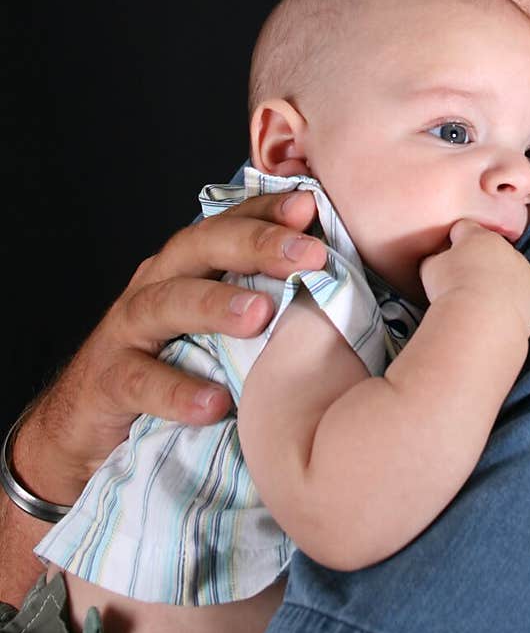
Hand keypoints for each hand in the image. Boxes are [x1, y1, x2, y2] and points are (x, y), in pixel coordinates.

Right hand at [11, 189, 327, 504]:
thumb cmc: (172, 367)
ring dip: (215, 305)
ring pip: (168, 303)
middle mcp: (157, 284)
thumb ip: (265, 300)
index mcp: (189, 266)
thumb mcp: (220, 329)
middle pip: (201, 248)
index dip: (268, 210)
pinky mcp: (108, 381)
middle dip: (256, 244)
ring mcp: (128, 331)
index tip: (312, 204)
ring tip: (261, 315)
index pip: (229, 223)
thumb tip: (341, 286)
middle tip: (308, 253)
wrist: (86, 428)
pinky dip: (177, 391)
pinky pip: (140, 381)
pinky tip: (215, 404)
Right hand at [419, 219, 529, 338]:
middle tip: (465, 282)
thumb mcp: (429, 270)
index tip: (447, 257)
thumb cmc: (450, 291)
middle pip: (491, 246)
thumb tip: (436, 259)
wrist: (480, 317)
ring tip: (490, 296)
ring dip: (505, 274)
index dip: (455, 240)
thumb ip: (434, 259)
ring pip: (516, 262)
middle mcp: (503, 246)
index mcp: (476, 236)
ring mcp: (523, 267)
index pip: (464, 228)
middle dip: (480, 259)